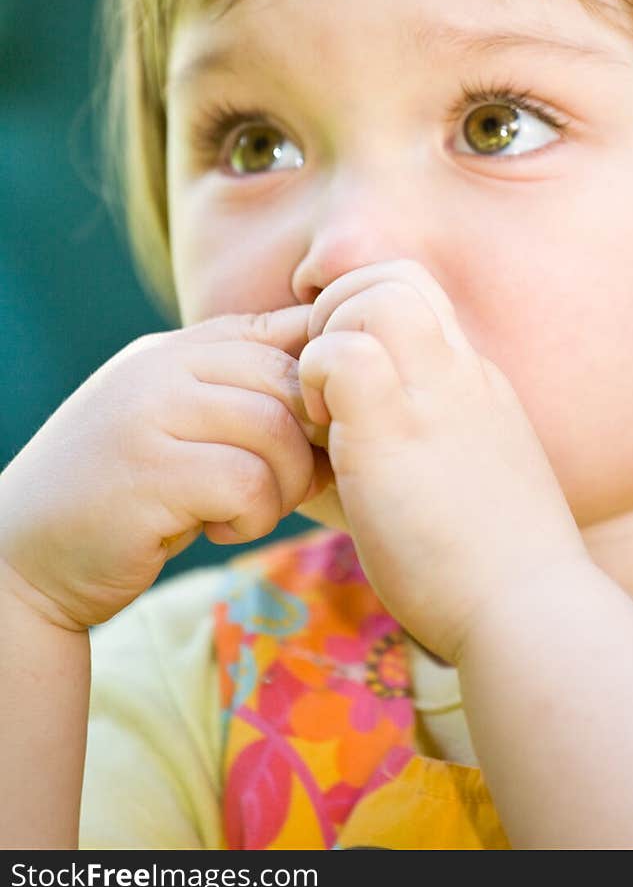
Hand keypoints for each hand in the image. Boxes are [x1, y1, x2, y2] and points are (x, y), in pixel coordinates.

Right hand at [0, 308, 331, 630]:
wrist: (22, 557)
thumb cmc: (124, 494)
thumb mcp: (178, 422)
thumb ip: (237, 392)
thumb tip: (345, 379)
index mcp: (179, 346)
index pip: (288, 329)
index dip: (326, 383)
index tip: (324, 433)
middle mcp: (163, 365)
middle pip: (291, 379)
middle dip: (313, 441)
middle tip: (296, 484)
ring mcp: (149, 413)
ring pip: (275, 431)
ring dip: (284, 486)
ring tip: (252, 510)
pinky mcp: (146, 472)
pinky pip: (247, 483)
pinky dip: (253, 517)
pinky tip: (220, 529)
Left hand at [295, 259, 585, 664]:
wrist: (529, 611)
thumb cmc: (492, 570)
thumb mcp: (468, 482)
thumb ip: (427, 446)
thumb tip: (363, 448)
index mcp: (476, 383)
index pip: (417, 294)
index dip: (365, 313)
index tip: (344, 376)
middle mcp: (460, 372)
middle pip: (396, 272)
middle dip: (341, 308)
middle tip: (325, 382)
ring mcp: (434, 394)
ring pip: (371, 293)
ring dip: (328, 338)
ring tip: (325, 407)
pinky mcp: (396, 430)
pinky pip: (342, 353)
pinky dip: (318, 380)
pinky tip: (325, 436)